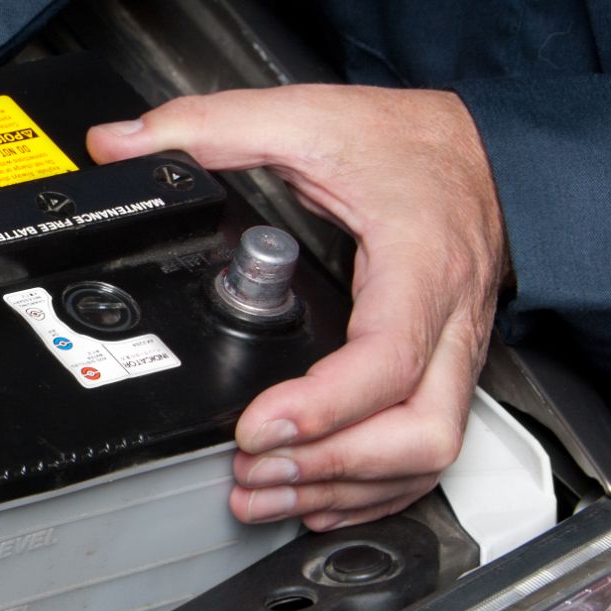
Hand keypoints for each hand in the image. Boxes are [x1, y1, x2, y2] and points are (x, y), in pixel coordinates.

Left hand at [87, 85, 504, 530]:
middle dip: (332, 468)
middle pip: (422, 432)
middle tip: (252, 469)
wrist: (492, 147)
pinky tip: (316, 494)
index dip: (322, 408)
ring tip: (264, 491)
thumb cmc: (413, 142)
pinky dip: (372, 486)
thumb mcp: (308, 116)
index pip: (387, 360)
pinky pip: (428, 451)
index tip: (254, 426)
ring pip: (429, 454)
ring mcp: (457, 353)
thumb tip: (119, 145)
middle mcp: (450, 321)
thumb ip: (210, 126)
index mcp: (420, 264)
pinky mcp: (449, 371)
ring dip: (345, 488)